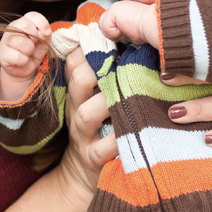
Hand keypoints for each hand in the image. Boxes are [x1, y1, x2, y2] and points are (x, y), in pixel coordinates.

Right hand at [0, 12, 51, 101]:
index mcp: (24, 22)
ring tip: (27, 53)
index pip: (33, 15)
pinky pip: (18, 57)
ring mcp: (5, 40)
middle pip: (26, 25)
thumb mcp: (43, 42)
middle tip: (34, 44)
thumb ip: (45, 34)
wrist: (23, 68)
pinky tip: (22, 60)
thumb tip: (44, 32)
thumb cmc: (34, 52)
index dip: (42, 24)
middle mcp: (13, 27)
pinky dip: (24, 61)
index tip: (46, 34)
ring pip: (22, 41)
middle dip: (35, 37)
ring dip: (30, 50)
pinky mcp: (2, 53)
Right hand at [55, 48, 116, 199]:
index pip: (75, 61)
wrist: (81, 175)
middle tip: (120, 59)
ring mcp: (84, 135)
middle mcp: (78, 109)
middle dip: (97, 67)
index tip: (112, 36)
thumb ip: (106, 76)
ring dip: (108, 102)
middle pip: (78, 80)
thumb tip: (129, 40)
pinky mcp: (94, 158)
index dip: (90, 46)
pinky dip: (119, 139)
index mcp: (79, 92)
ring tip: (129, 94)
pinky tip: (136, 129)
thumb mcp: (95, 101)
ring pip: (88, 113)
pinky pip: (104, 147)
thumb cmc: (99, 129)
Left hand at [99, 0, 158, 46]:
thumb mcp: (133, 30)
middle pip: (103, 25)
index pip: (109, 23)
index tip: (128, 34)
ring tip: (127, 31)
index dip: (115, 33)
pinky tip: (126, 29)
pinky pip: (106, 28)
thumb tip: (117, 37)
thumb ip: (123, 30)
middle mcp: (118, 7)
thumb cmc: (148, 29)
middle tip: (128, 33)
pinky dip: (115, 33)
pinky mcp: (112, 11)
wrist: (154, 22)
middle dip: (113, 34)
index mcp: (123, 10)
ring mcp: (114, 8)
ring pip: (102, 27)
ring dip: (114, 35)